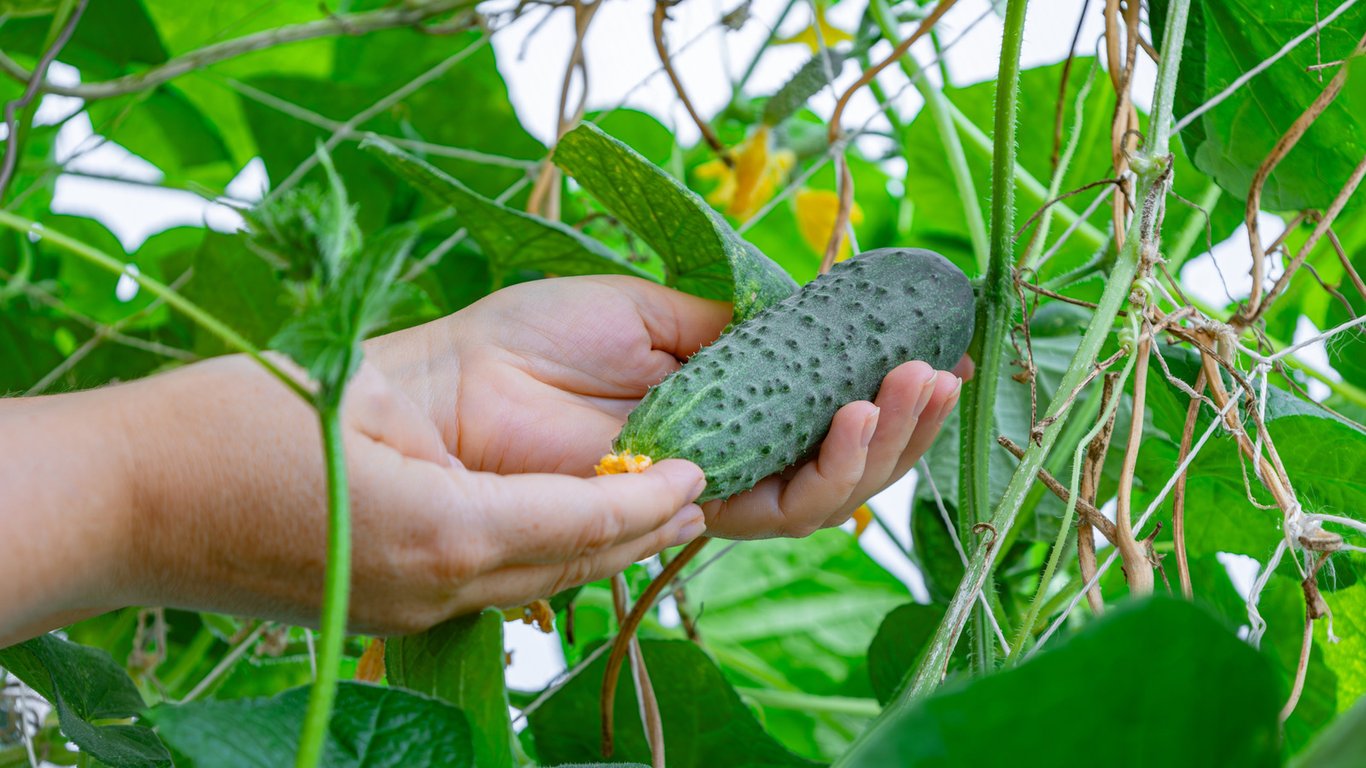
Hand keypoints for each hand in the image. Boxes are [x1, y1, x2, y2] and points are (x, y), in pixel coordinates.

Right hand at [0, 356, 705, 642]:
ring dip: (598, 549)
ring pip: (537, 585)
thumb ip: (463, 423)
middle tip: (699, 496)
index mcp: (437, 531)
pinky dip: (543, 557)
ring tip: (652, 510)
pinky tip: (562, 526)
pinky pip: (494, 587)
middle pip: (572, 567)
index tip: (697, 477)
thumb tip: (558, 435)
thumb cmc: (232, 424)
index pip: (581, 527)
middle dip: (639, 534)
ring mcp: (409, 613)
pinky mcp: (390, 612)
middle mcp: (435, 588)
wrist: (130, 498)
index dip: (648, 503)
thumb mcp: (358, 390)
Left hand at [368, 275, 968, 540]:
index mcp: (720, 399)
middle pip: (837, 456)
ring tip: (910, 388)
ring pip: (821, 492)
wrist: (459, 382)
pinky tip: (852, 416)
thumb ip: (734, 322)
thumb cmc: (533, 340)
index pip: (820, 404)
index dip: (882, 383)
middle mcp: (724, 451)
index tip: (936, 344)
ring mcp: (709, 487)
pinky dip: (825, 470)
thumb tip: (810, 319)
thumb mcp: (648, 310)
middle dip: (900, 418)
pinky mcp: (686, 515)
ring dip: (880, 443)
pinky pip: (775, 510)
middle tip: (937, 370)